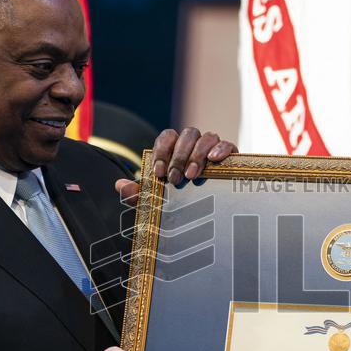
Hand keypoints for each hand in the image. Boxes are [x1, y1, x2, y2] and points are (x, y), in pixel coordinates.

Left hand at [115, 127, 237, 205]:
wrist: (211, 214)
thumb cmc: (182, 200)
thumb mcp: (159, 200)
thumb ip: (140, 193)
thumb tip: (120, 185)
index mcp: (176, 149)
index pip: (167, 137)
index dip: (162, 151)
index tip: (158, 173)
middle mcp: (194, 144)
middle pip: (187, 135)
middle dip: (179, 156)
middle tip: (175, 178)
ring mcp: (213, 148)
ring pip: (206, 137)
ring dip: (197, 154)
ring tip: (192, 175)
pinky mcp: (230, 156)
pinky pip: (227, 144)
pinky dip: (220, 149)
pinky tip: (214, 160)